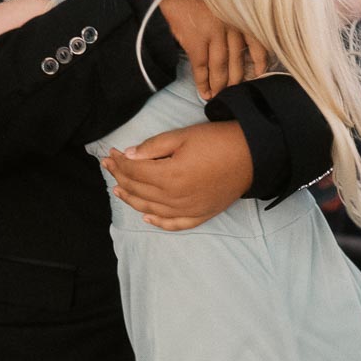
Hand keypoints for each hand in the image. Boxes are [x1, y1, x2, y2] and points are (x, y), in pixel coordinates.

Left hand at [102, 120, 252, 230]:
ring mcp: (188, 210)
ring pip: (150, 209)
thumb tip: (128, 155)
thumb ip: (153, 147)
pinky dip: (158, 222)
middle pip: (138, 190)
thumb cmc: (217, 141)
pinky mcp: (200, 215)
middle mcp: (175, 198)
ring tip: (118, 189)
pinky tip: (146, 217)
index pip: (134, 171)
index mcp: (169, 176)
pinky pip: (174, 224)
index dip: (119, 162)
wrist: (252, 155)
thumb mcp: (183, 136)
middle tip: (108, 166)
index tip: (110, 153)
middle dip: (120, 177)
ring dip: (131, 200)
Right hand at [158, 0, 266, 99]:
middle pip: (238, 60)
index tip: (260, 73)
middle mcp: (231, 25)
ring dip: (220, 84)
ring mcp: (213, 33)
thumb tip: (236, 41)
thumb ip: (231, 17)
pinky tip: (204, 91)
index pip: (257, 42)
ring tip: (218, 96)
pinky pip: (201, 67)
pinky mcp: (195, 40)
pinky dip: (203, 81)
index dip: (259, 60)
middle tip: (235, 91)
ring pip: (220, 66)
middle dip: (237, 79)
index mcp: (239, 15)